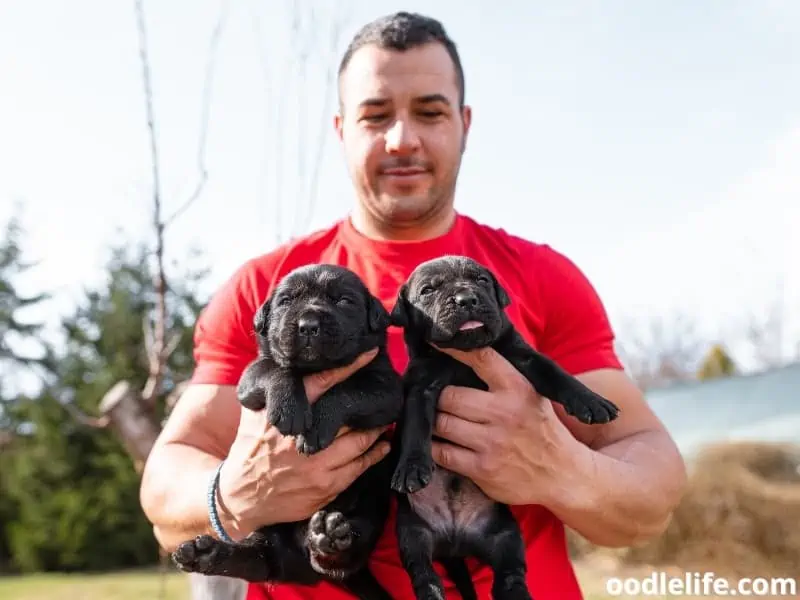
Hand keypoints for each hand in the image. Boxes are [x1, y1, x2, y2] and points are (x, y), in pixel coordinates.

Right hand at [217, 348, 390, 534]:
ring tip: (385, 420)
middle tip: (384, 394)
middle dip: (368, 404)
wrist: (240, 495)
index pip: (321, 382)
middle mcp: (303, 437)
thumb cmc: (250, 447)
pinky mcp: (325, 486)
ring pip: (360, 440)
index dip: (348, 367)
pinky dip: (375, 454)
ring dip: (377, 429)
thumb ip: (276, 391)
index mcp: (287, 413)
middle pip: (348, 413)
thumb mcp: (255, 413)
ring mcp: (316, 463)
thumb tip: (291, 361)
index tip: (369, 353)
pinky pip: (360, 466)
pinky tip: (382, 445)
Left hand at [430, 346, 583, 505]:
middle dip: (439, 397)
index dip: (455, 349)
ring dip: (433, 421)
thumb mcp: (533, 395)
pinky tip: (436, 442)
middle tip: (434, 397)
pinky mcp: (482, 469)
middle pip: (450, 396)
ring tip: (434, 419)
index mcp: (518, 389)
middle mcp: (504, 413)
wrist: (564, 475)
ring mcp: (492, 443)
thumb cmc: (543, 430)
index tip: (438, 342)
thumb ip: (504, 377)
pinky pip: (442, 453)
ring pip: (441, 423)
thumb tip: (466, 353)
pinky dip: (433, 446)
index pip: (481, 358)